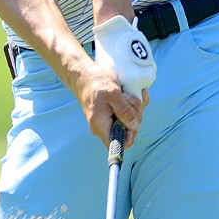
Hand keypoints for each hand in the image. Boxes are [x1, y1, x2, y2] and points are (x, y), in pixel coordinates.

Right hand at [91, 15, 157, 146]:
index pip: (117, 145)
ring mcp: (108, 120)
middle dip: (134, 115)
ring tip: (126, 94)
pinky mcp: (111, 113)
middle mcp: (104, 126)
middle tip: (129, 99)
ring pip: (129, 120)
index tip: (134, 121)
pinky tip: (133, 94)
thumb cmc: (96, 82)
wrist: (83, 74)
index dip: (129, 137)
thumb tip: (134, 127)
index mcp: (101, 126)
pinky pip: (126, 113)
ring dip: (133, 106)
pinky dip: (132, 103)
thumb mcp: (113, 95)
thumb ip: (125, 112)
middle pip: (127, 131)